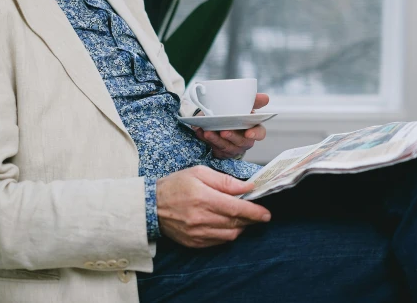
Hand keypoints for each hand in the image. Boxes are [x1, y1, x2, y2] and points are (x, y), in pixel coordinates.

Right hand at [156, 166, 270, 247]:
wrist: (150, 205)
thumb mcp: (199, 173)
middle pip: (236, 223)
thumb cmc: (175, 185)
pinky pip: (218, 242)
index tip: (266, 213)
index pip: (236, 208)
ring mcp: (197, 233)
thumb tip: (248, 186)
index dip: (254, 212)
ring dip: (240, 228)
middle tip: (259, 214)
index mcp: (203, 198)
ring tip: (241, 218)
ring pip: (229, 235)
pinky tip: (226, 225)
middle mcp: (201, 218)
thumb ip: (225, 181)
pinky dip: (227, 234)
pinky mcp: (194, 243)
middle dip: (251, 219)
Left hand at [193, 93, 268, 158]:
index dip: (255, 134)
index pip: (260, 133)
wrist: (220, 121)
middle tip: (224, 131)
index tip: (249, 133)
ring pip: (225, 146)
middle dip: (232, 137)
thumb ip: (254, 101)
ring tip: (208, 131)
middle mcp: (244, 140)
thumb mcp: (245, 107)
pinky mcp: (220, 151)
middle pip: (241, 142)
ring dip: (216, 139)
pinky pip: (212, 146)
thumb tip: (266, 98)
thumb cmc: (235, 114)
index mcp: (253, 128)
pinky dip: (205, 138)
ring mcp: (232, 147)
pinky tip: (200, 130)